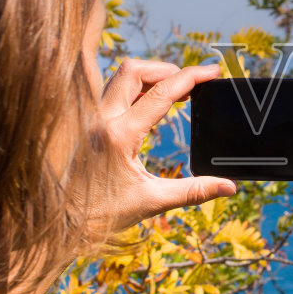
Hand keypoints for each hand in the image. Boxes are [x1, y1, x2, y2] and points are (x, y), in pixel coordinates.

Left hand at [93, 59, 235, 233]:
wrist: (64, 224)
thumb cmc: (103, 215)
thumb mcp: (152, 202)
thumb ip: (193, 191)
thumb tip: (229, 187)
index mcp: (120, 135)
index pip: (161, 93)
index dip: (191, 77)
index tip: (212, 72)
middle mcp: (102, 120)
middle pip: (135, 70)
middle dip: (166, 69)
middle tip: (190, 84)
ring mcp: (91, 120)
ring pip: (119, 77)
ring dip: (148, 77)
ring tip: (173, 92)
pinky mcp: (87, 124)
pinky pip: (112, 93)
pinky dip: (134, 89)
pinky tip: (148, 105)